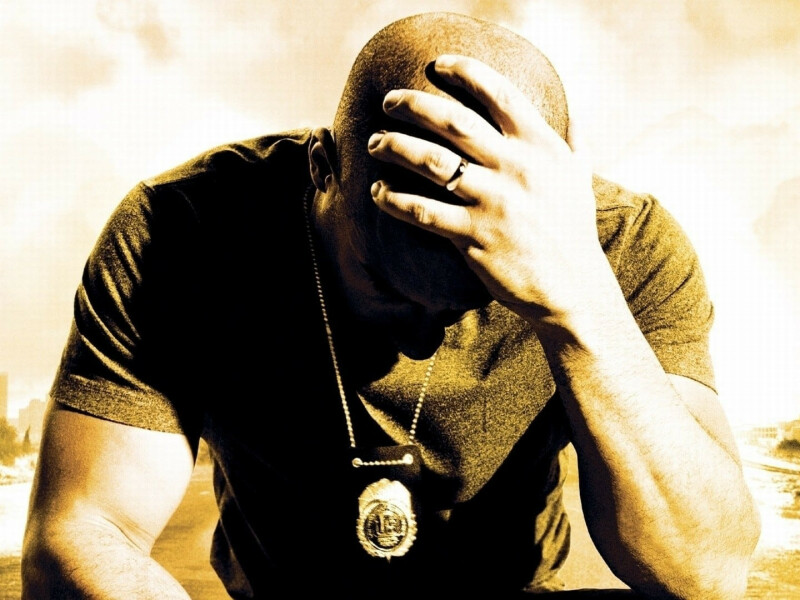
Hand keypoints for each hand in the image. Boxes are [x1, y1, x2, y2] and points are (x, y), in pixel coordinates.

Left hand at [368, 55, 608, 325]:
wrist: (572, 287)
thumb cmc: (572, 230)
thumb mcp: (580, 179)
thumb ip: (574, 142)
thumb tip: (575, 114)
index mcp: (540, 146)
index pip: (499, 94)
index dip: (465, 71)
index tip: (438, 65)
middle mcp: (516, 168)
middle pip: (453, 121)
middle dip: (413, 104)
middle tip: (389, 100)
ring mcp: (494, 202)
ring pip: (431, 162)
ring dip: (395, 146)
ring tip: (375, 142)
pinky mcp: (475, 236)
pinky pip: (423, 211)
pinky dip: (395, 200)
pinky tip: (379, 193)